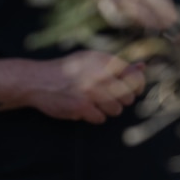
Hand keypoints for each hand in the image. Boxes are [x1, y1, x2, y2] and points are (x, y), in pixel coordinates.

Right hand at [15, 50, 145, 123]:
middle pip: (128, 97)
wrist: (36, 80)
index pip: (135, 78)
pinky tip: (82, 109)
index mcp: (104, 61)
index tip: (131, 91)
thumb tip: (143, 67)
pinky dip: (93, 117)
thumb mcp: (91, 60)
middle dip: (120, 101)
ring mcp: (90, 91)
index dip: (136, 88)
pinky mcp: (80, 106)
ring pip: (116, 110)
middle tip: (105, 98)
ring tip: (92, 103)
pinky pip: (100, 119)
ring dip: (106, 110)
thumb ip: (118, 65)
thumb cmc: (67, 70)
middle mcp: (99, 74)